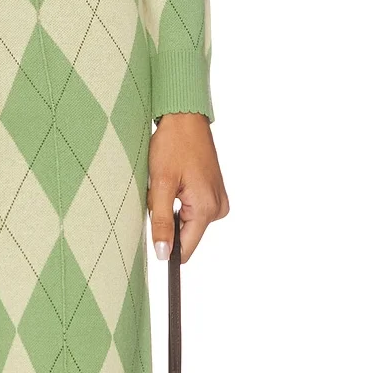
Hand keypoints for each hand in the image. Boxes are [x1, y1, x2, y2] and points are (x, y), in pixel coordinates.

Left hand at [148, 113, 228, 262]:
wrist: (185, 119)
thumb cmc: (173, 145)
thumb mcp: (161, 186)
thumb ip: (162, 223)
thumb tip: (163, 254)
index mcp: (207, 209)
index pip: (186, 250)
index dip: (167, 249)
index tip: (153, 238)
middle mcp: (218, 208)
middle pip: (186, 236)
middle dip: (168, 223)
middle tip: (161, 196)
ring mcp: (218, 200)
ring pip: (188, 224)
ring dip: (173, 211)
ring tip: (169, 186)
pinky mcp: (214, 193)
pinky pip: (193, 211)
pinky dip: (180, 203)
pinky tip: (177, 184)